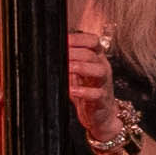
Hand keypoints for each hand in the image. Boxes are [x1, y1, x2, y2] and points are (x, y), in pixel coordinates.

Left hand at [62, 19, 145, 154]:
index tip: (61, 40)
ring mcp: (104, 84)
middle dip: (74, 52)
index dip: (78, 38)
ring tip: (66, 68)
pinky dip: (83, 91)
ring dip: (80, 67)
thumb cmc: (88, 90)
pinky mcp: (101, 100)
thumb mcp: (80, 72)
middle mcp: (103, 68)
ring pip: (98, 71)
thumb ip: (70, 60)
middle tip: (59, 54)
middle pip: (92, 54)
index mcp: (98, 59)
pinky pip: (95, 94)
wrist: (102, 116)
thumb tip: (51, 49)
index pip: (93, 41)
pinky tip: (72, 90)